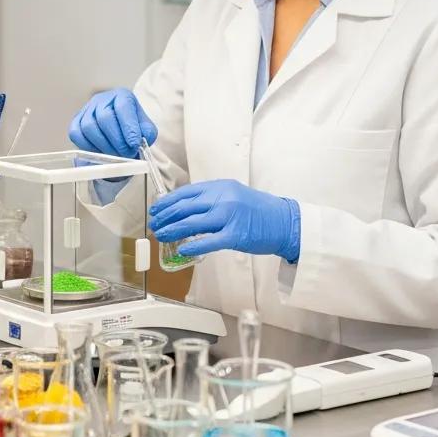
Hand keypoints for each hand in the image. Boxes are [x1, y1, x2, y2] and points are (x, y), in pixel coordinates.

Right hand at [68, 88, 157, 158]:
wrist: (119, 128)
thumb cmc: (132, 127)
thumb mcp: (146, 128)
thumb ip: (147, 133)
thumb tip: (138, 141)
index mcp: (122, 96)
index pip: (124, 107)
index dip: (128, 127)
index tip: (134, 144)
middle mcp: (102, 99)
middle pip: (105, 118)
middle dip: (117, 140)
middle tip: (127, 154)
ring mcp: (86, 109)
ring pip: (89, 127)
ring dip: (103, 146)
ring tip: (116, 155)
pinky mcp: (76, 121)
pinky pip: (76, 134)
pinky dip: (88, 146)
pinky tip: (100, 152)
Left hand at [148, 179, 299, 261]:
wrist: (284, 221)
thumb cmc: (257, 210)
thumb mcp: (233, 194)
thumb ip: (211, 198)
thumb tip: (185, 208)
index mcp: (220, 186)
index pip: (186, 192)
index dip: (167, 202)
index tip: (156, 209)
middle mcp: (223, 198)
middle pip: (185, 207)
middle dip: (165, 217)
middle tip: (154, 225)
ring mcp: (229, 216)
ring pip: (192, 223)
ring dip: (172, 230)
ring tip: (161, 236)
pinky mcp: (236, 235)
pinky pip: (209, 241)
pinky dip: (193, 245)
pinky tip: (182, 249)